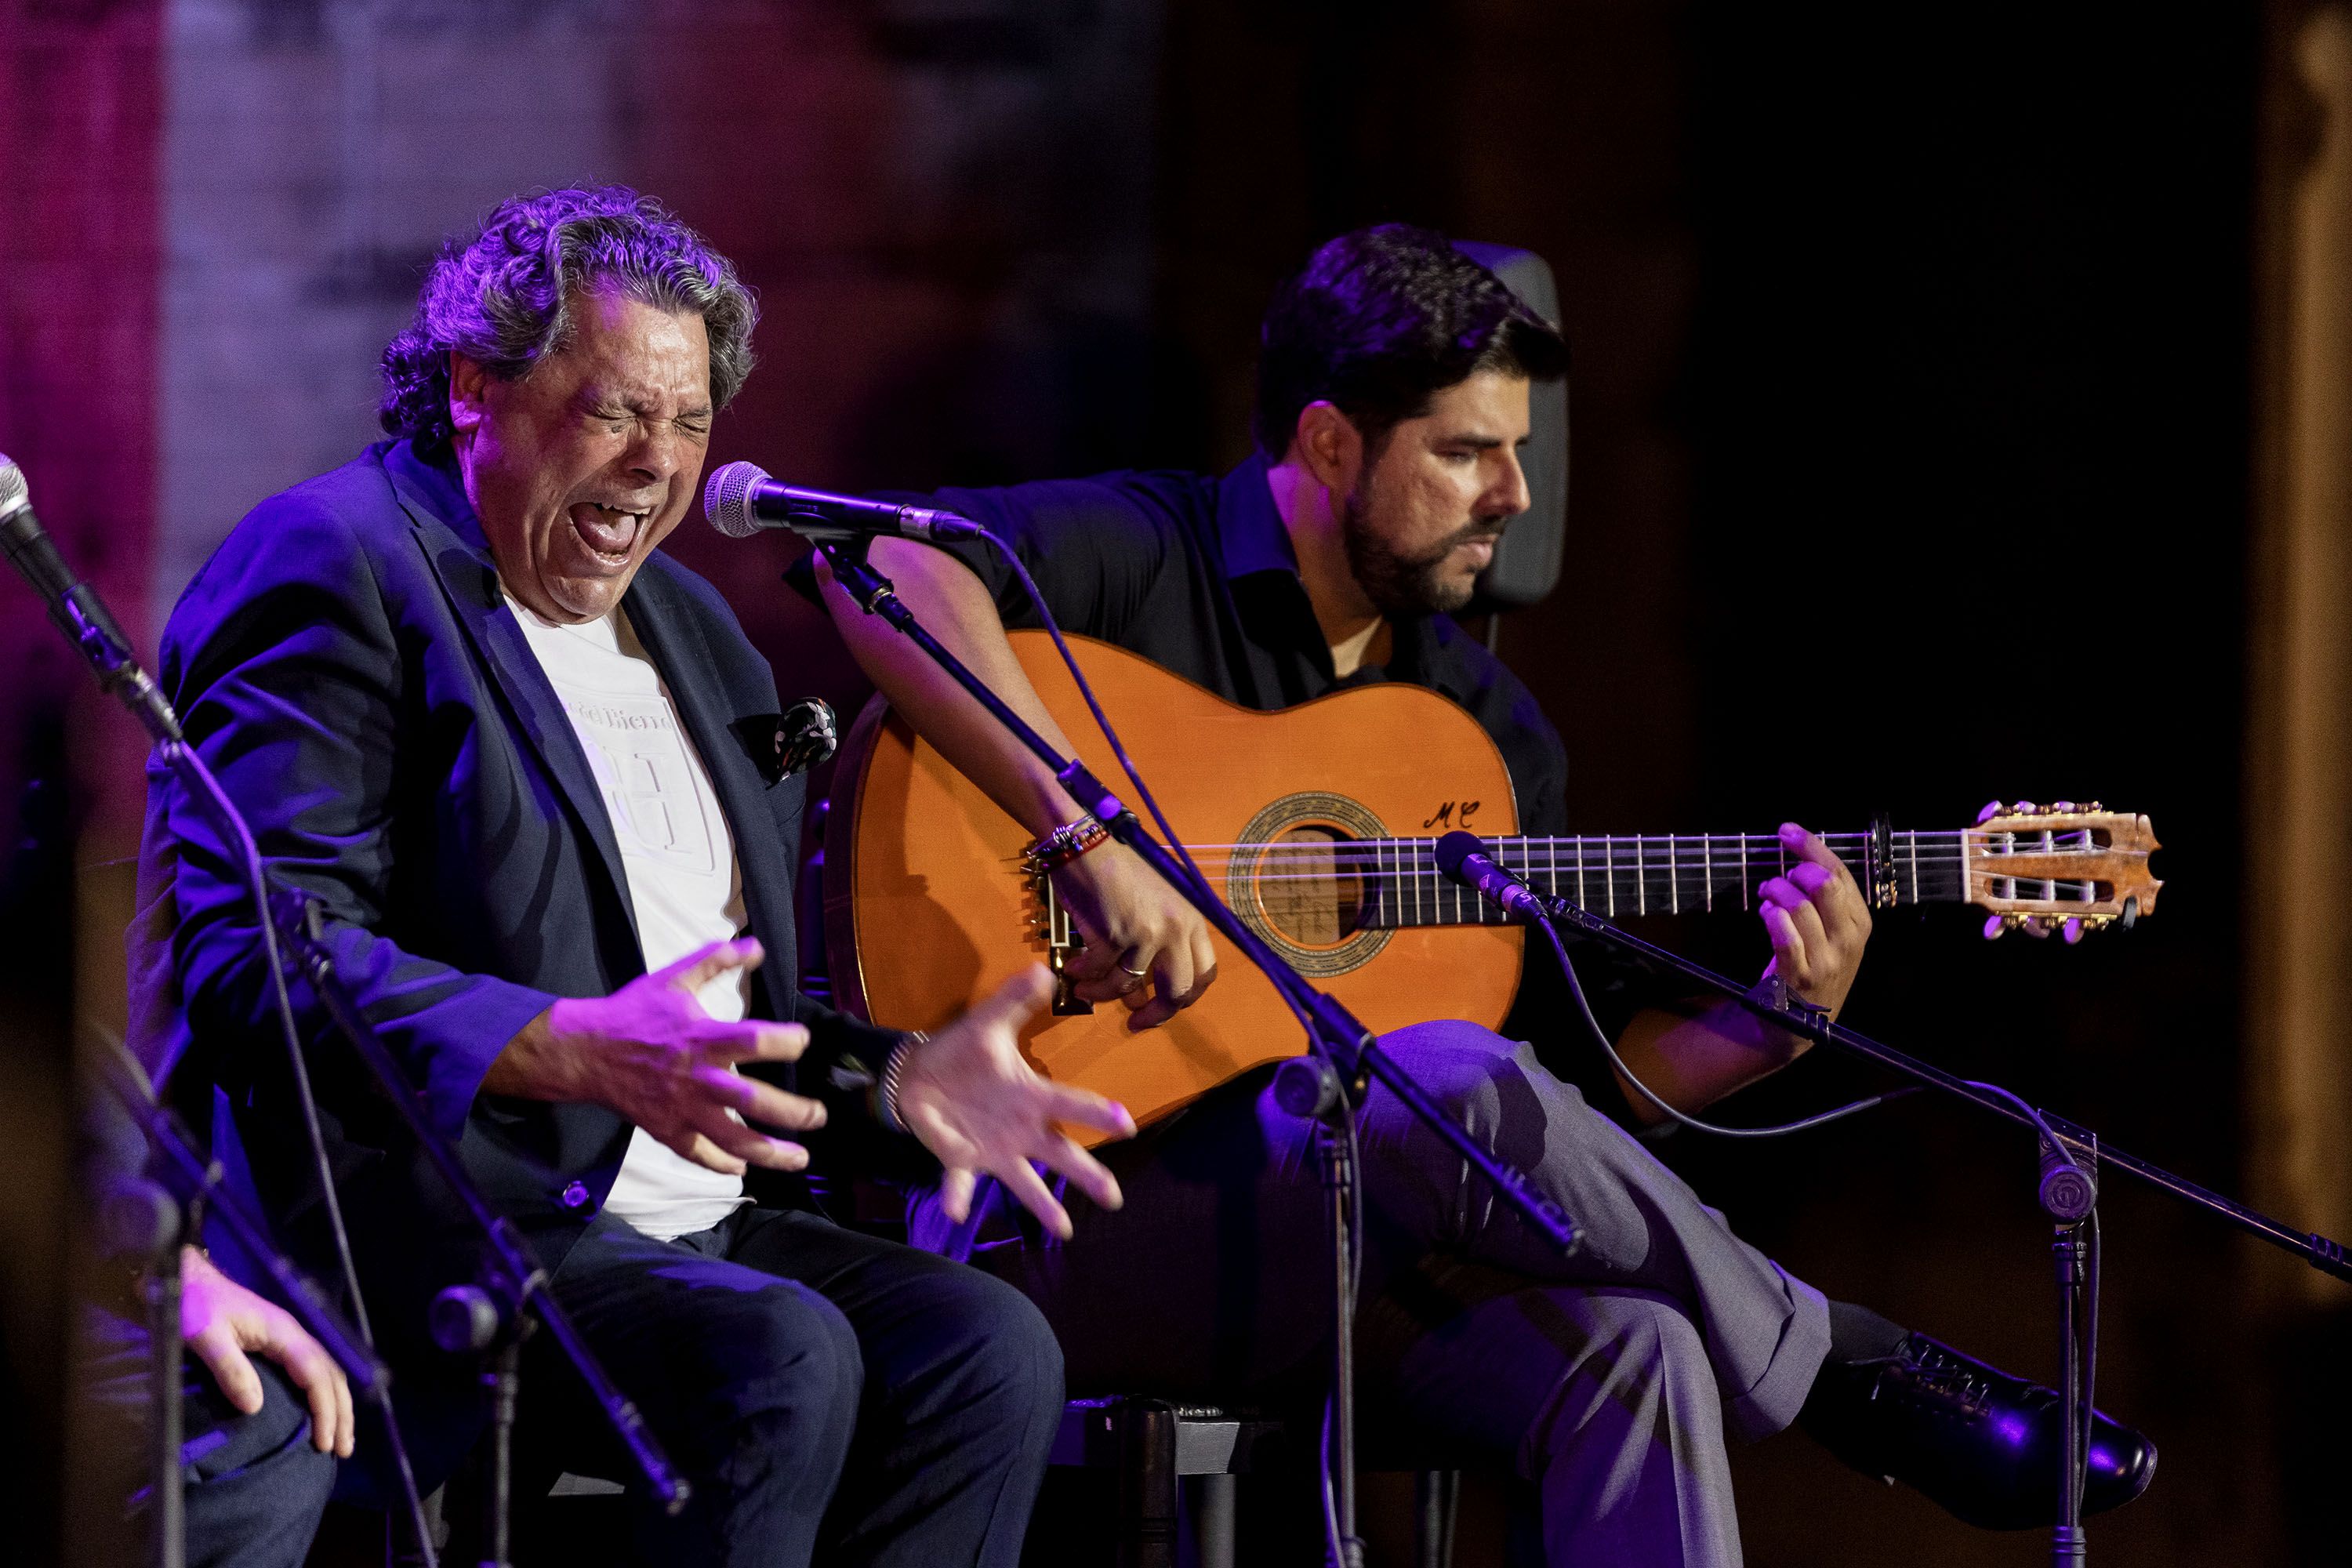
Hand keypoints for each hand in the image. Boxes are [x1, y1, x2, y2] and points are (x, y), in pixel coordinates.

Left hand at [181, 1248, 353, 1456]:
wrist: (188, 1279)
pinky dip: (324, 1394)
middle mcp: (293, 1334)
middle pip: (331, 1374)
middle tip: (343, 1450)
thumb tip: (255, 1408)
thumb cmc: (194, 1305)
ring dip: (337, 1405)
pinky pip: (313, 1370)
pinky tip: (320, 1412)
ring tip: (339, 1439)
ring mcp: (288, 1337)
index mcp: (282, 1332)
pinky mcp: (278, 1341)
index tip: (324, 1442)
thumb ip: (230, 1368)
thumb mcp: (204, 1336)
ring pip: (327, 1372)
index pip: (315, 1374)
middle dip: (341, 1412)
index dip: (324, 1409)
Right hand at [487, 939, 825, 1175]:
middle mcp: (697, 1078)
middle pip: (752, 1100)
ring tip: (800, 1158)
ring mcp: (682, 1109)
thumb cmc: (634, 1013)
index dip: (786, 1041)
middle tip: (819, 1115)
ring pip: (732, 1139)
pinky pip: (697, 1154)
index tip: (804, 1042)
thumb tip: (756, 945)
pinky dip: (720, 1164)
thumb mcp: (674, 978)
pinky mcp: (666, 1129)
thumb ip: (716, 960)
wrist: (585, 1051)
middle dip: (792, 1111)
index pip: (755, 1041)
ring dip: (770, 1152)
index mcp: (702, 1038)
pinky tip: (742, 1167)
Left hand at [895, 966, 1137, 1238]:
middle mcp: (1021, 1129)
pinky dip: (959, 1196)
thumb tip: (1043, 969)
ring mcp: (994, 1150)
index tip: (1126, 1124)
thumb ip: (1014, 1000)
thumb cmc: (963, 1053)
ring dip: (1041, 1205)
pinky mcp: (961, 1161)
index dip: (1098, 1113)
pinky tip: (956, 1212)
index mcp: (1031, 1095)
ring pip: (1025, 1181)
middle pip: (1061, 1154)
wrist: (919, 1075)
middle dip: (1088, 1174)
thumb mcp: (988, 1023)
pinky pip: (961, 1182)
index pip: (1071, 1104)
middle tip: (1114, 1198)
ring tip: (1061, 1229)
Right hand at [1051, 841, 1219, 1028]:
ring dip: (1102, 994)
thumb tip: (1141, 992)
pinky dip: (1082, 976)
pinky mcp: (1115, 935)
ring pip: (1128, 987)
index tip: (1165, 1009)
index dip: (1186, 998)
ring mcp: (1147, 933)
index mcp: (1192, 920)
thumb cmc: (1117, 869)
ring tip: (1085, 989)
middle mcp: (1176, 929)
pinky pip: (1098, 973)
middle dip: (1156, 1015)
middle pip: (1178, 991)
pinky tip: (1072, 968)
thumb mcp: (1155, 903)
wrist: (1087, 842)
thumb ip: (1158, 942)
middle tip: (1135, 1023)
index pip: (1205, 973)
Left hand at [1756, 822, 1871, 1019]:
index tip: (1786, 831)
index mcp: (1861, 922)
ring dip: (1775, 892)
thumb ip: (1827, 896)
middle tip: (1778, 878)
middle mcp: (1849, 940)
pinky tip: (1766, 914)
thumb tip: (1804, 850)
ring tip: (1767, 897)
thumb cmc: (1814, 964)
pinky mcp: (1799, 976)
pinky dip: (1771, 917)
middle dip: (1794, 870)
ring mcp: (1826, 960)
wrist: (1800, 1023)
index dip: (1811, 846)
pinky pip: (1784, 935)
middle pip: (1823, 884)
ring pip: (1799, 905)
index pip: (1840, 873)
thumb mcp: (1834, 932)